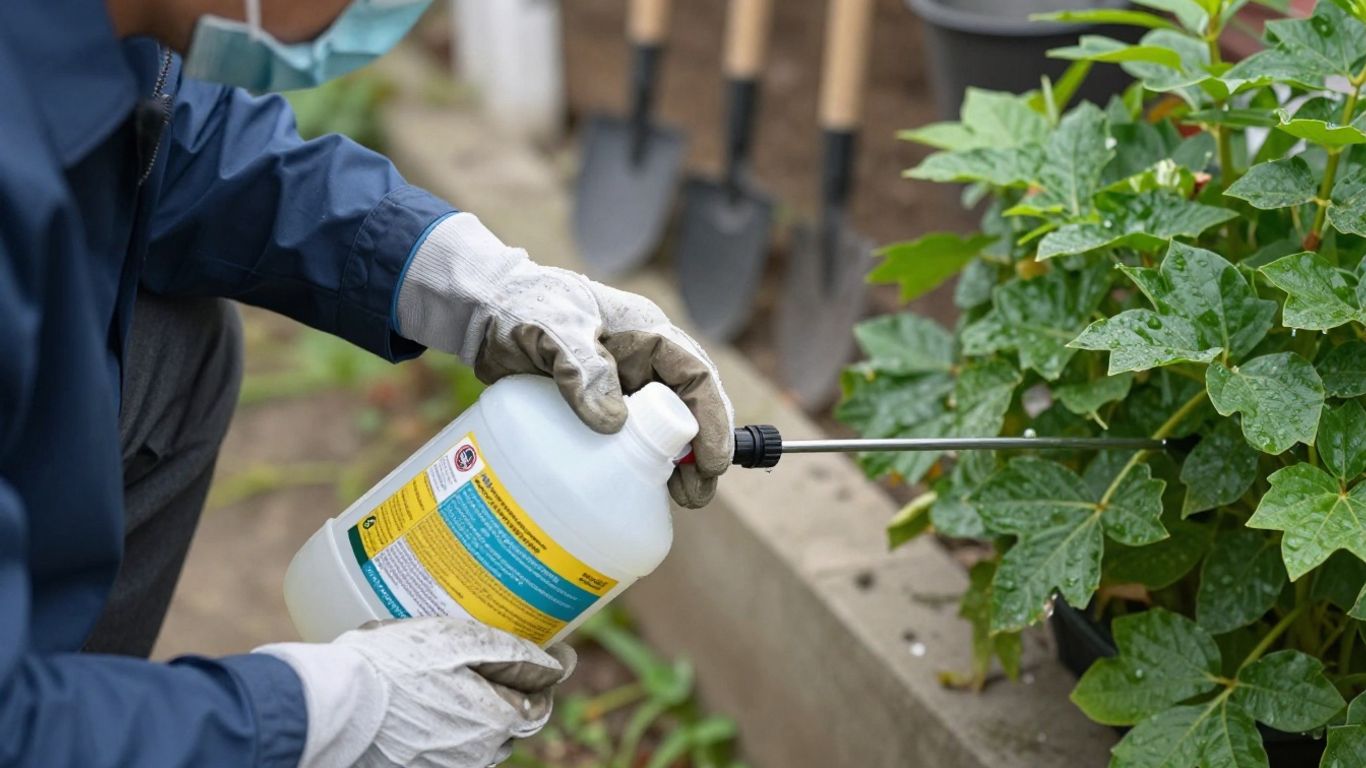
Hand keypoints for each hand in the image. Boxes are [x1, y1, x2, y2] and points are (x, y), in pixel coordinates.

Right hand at [256, 617, 574, 767]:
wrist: (331, 705)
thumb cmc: (395, 666)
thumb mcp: (458, 640)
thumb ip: (512, 653)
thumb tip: (557, 663)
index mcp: (495, 721)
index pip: (538, 703)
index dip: (545, 675)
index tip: (553, 653)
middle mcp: (478, 754)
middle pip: (509, 722)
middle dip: (511, 694)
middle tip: (506, 662)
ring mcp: (447, 766)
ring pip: (478, 738)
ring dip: (478, 711)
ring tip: (462, 678)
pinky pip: (447, 748)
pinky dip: (448, 726)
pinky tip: (430, 701)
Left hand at [395, 213, 733, 507]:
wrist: (481, 310)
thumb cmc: (521, 305)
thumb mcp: (554, 328)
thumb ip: (583, 368)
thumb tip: (614, 423)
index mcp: (647, 334)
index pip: (696, 378)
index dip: (713, 420)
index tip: (712, 461)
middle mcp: (642, 360)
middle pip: (687, 409)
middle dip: (701, 451)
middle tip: (694, 495)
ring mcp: (620, 383)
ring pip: (661, 428)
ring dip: (673, 463)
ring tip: (677, 500)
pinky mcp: (594, 404)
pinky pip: (627, 437)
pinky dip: (636, 462)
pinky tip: (632, 489)